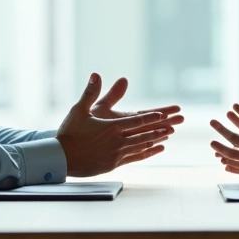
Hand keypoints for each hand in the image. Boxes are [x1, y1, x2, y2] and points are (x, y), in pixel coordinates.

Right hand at [56, 73, 183, 176]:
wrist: (60, 159)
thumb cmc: (69, 133)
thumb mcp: (80, 109)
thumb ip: (92, 92)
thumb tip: (96, 74)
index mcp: (111, 127)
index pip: (136, 121)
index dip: (151, 117)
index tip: (164, 114)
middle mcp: (117, 141)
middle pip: (145, 133)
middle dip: (162, 126)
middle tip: (178, 122)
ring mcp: (117, 154)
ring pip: (142, 145)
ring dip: (157, 138)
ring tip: (170, 134)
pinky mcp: (115, 164)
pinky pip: (136, 157)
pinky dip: (148, 152)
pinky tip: (158, 149)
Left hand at [209, 101, 238, 183]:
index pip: (236, 138)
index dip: (223, 131)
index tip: (214, 124)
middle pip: (232, 152)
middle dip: (220, 146)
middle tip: (210, 141)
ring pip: (236, 163)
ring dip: (225, 157)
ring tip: (216, 152)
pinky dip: (234, 168)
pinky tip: (227, 166)